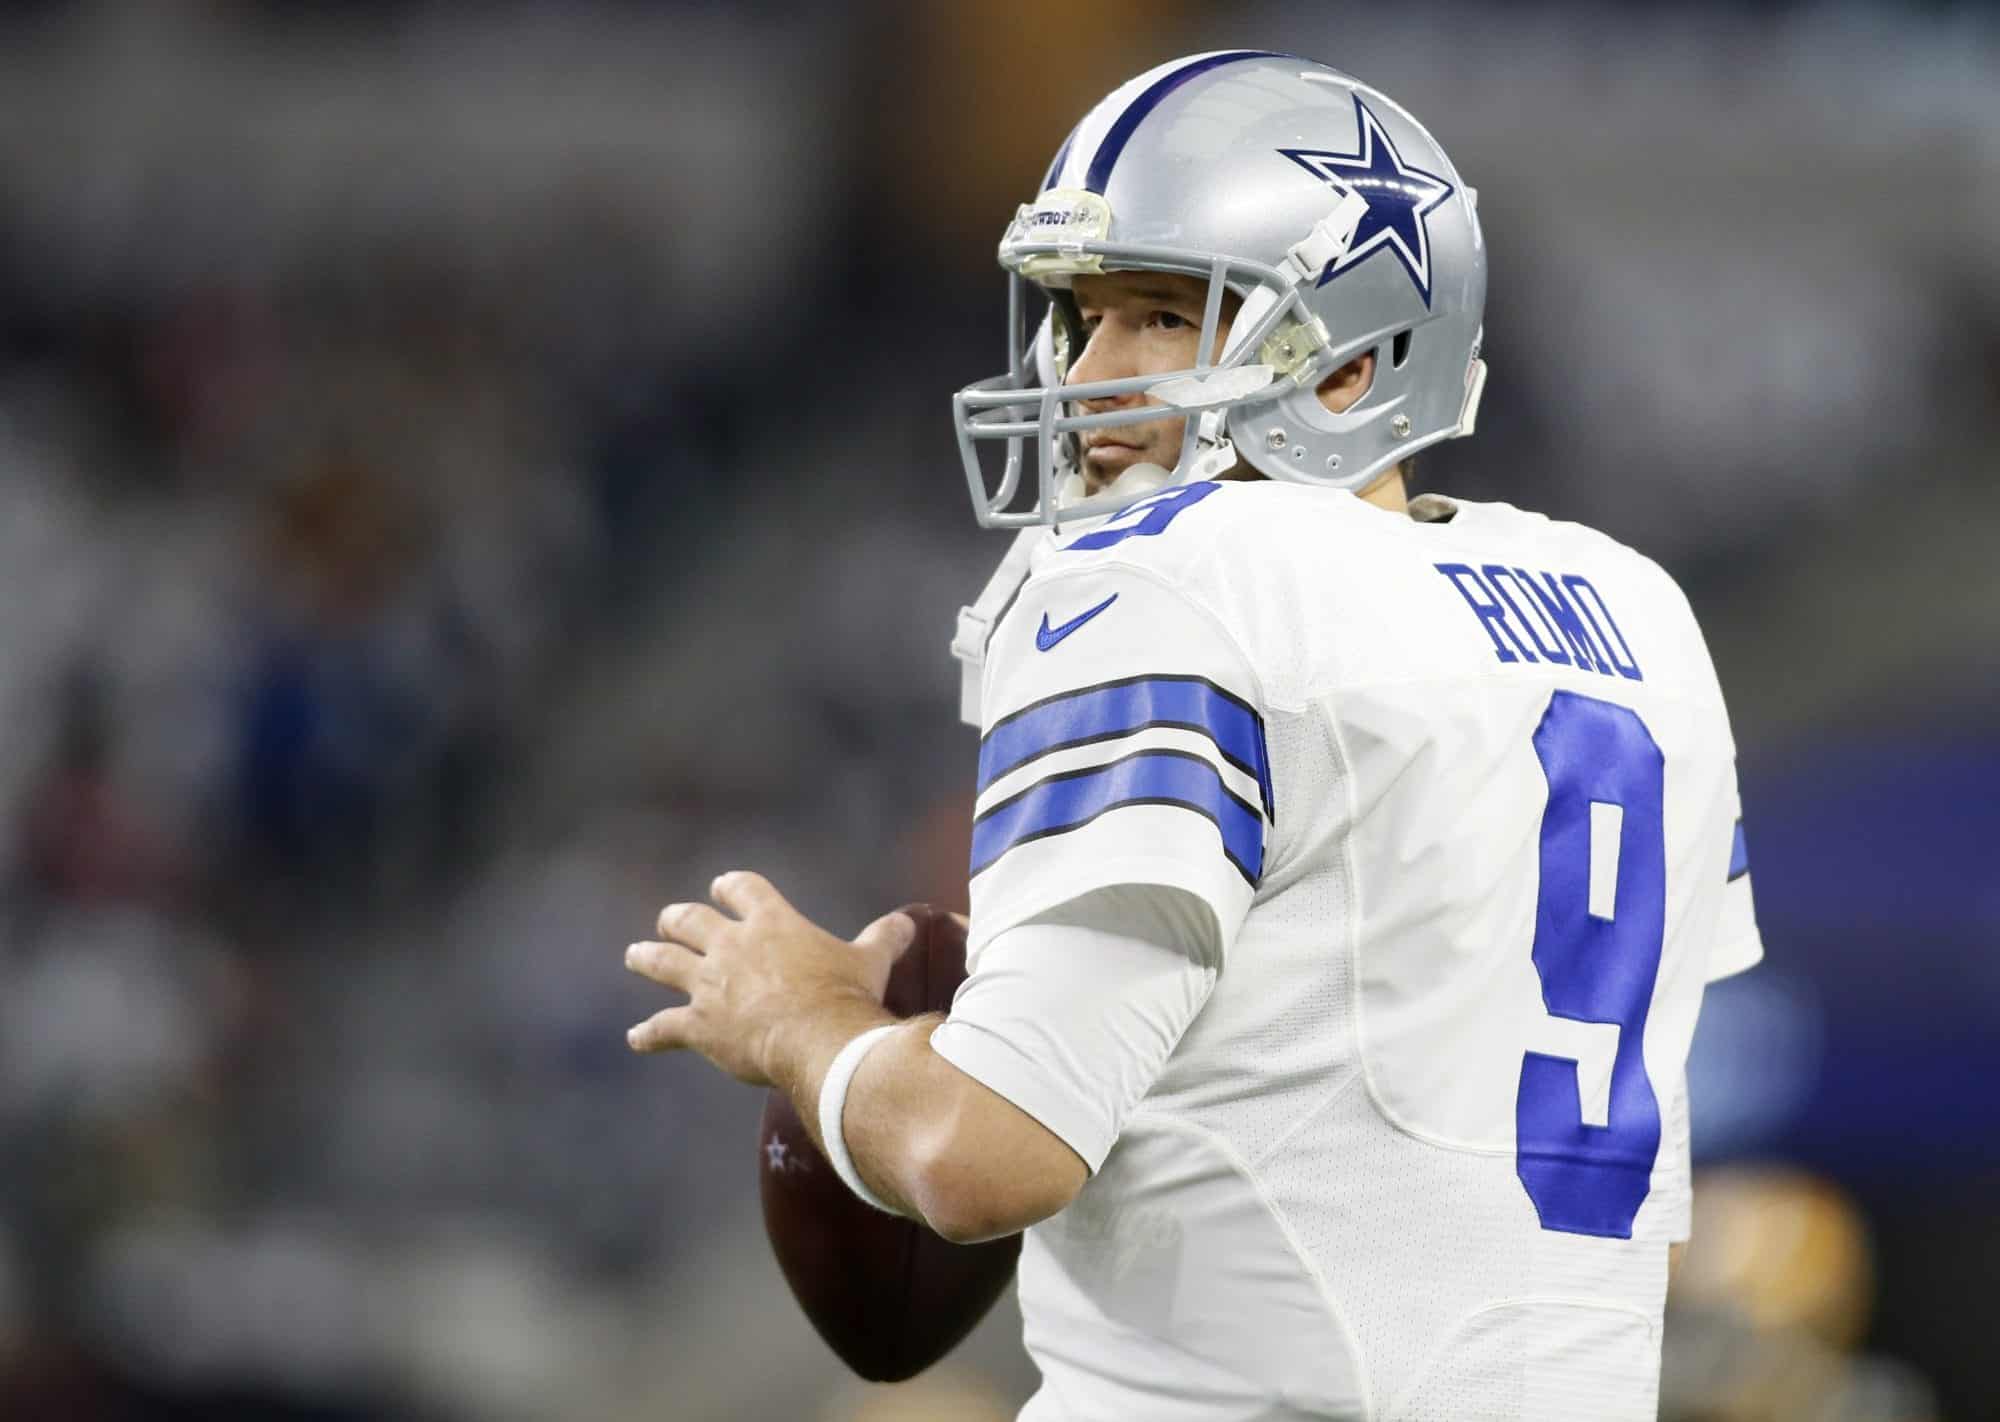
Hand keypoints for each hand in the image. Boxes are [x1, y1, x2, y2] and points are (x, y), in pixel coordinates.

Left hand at [623, 870, 915, 1085]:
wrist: (819, 1040)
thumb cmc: (846, 996)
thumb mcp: (871, 961)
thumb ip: (885, 937)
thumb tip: (911, 920)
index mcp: (771, 923)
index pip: (742, 889)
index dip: (730, 886)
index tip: (722, 887)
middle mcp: (732, 946)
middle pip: (689, 920)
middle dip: (677, 920)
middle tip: (669, 920)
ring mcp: (709, 985)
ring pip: (663, 962)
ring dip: (646, 957)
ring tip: (635, 955)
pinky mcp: (698, 1025)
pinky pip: (664, 1028)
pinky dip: (648, 1034)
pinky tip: (636, 1038)